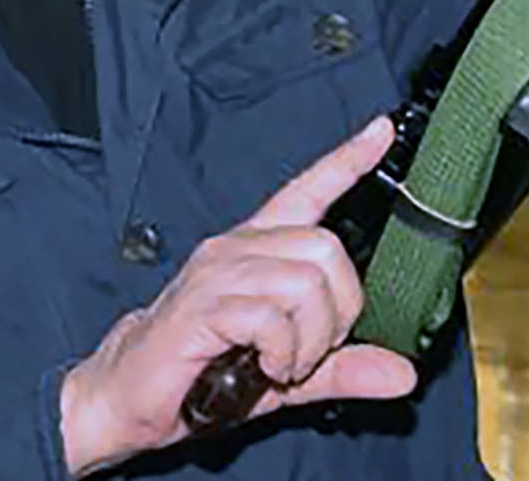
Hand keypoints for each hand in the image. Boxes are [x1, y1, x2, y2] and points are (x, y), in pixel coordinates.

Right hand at [59, 118, 416, 475]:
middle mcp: (238, 247)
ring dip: (309, 340)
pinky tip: (263, 367)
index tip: (384, 130)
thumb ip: (342, 369)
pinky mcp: (200, 306)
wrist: (125, 397)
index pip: (309, 189)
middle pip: (327, 249)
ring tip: (283, 364)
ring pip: (304, 283)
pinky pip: (269, 316)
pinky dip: (282, 352)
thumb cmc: (200, 374)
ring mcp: (217, 273)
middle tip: (310, 350)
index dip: (349, 160)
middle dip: (338, 311)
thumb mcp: (287, 374)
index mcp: (258, 248)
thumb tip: (403, 375)